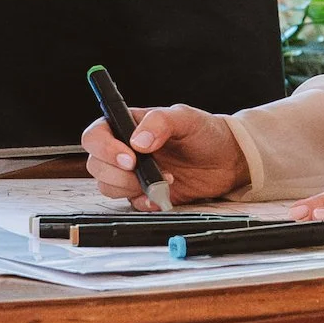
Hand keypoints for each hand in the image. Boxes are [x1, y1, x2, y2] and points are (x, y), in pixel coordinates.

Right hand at [82, 101, 247, 205]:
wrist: (227, 160)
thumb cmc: (205, 133)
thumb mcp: (186, 118)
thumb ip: (160, 122)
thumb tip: (137, 141)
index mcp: (128, 126)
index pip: (96, 135)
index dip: (104, 148)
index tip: (128, 158)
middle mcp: (125, 150)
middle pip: (96, 165)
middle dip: (118, 173)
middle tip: (146, 171)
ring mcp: (133, 174)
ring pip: (108, 187)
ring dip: (132, 188)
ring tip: (164, 180)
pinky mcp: (145, 193)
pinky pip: (131, 203)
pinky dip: (145, 202)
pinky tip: (164, 195)